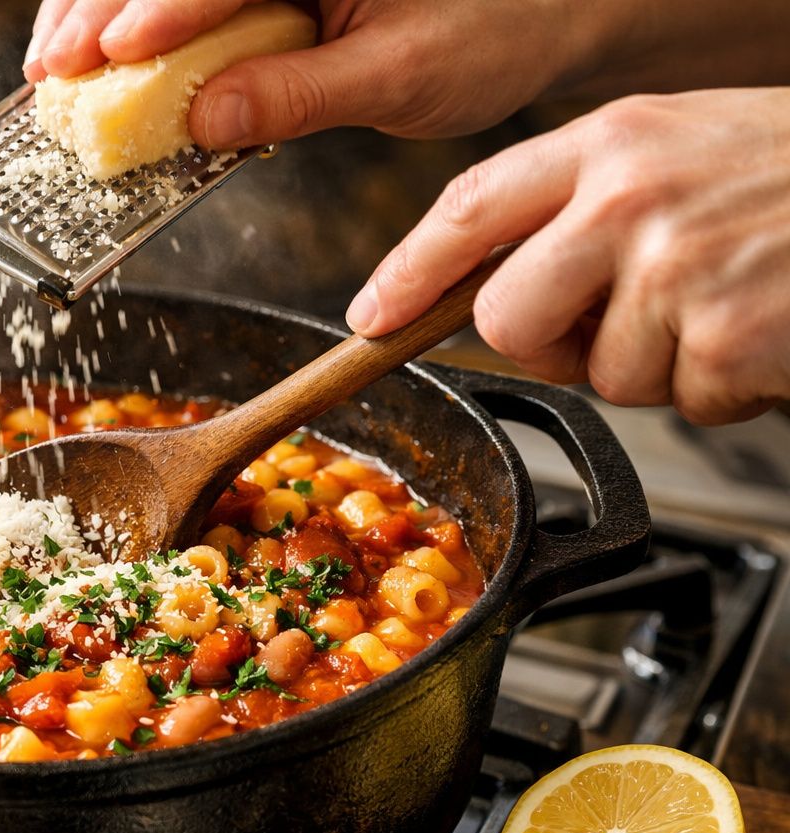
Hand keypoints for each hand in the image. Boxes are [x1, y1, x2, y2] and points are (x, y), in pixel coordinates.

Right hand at [24, 0, 597, 146]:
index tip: (109, 57)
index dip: (159, 12)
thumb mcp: (407, 73)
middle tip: (51, 71)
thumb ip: (302, 93)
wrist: (543, 5)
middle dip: (99, 8)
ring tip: (51, 66)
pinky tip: (94, 54)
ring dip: (96, 11)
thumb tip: (204, 120)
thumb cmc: (494, 27)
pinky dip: (130, 20)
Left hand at [347, 89, 789, 424]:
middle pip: (507, 318)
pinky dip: (727, 387)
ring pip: (600, 373)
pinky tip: (767, 330)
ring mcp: (676, 267)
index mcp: (611, 140)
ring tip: (729, 301)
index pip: (469, 206)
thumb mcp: (677, 146)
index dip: (409, 271)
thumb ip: (582, 202)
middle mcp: (630, 197)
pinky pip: (684, 401)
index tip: (373, 318)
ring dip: (660, 363)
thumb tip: (493, 290)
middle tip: (622, 319)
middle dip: (551, 342)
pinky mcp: (724, 335)